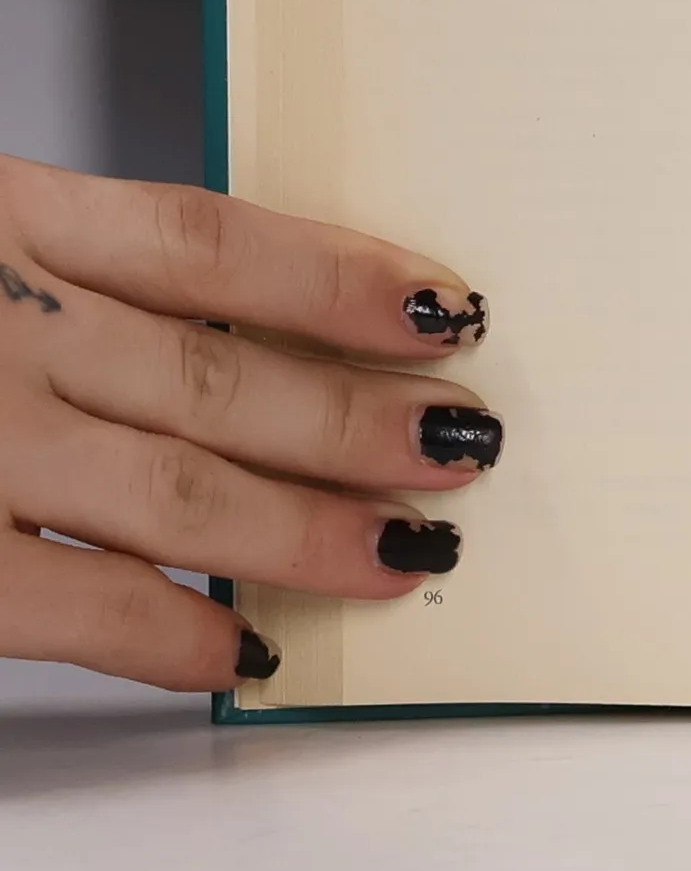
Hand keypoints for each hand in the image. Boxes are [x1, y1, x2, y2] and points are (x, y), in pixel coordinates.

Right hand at [0, 155, 498, 690]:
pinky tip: (249, 650)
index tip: (445, 311)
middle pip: (218, 374)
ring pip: (178, 489)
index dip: (342, 281)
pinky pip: (79, 604)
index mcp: (10, 220)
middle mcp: (0, 326)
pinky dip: (173, 633)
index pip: (210, 243)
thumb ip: (75, 270)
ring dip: (308, 527)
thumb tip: (247, 324)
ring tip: (409, 546)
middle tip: (464, 442)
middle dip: (357, 421)